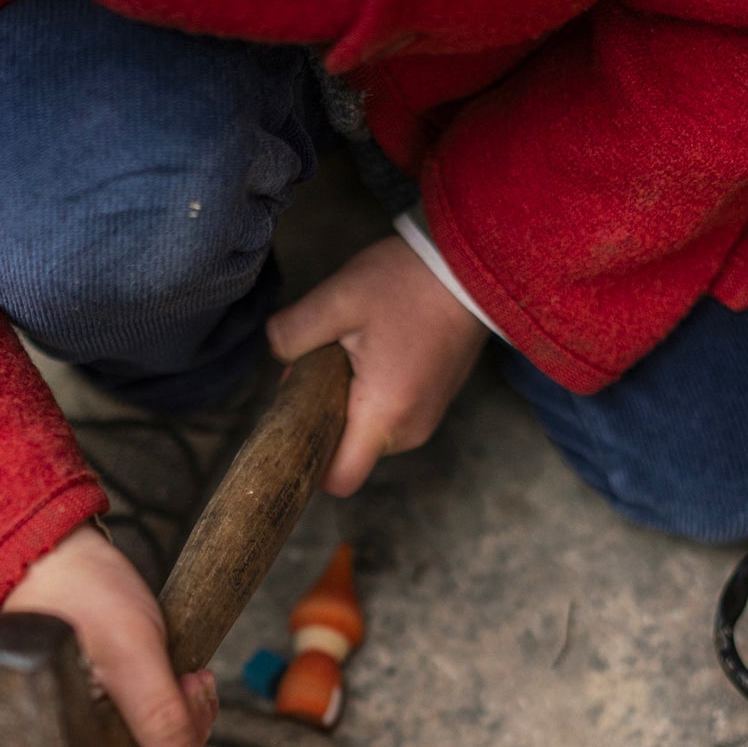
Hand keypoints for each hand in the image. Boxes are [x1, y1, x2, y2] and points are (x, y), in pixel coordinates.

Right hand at [1, 523, 217, 746]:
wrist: (62, 554)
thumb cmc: (78, 597)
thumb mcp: (129, 653)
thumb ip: (157, 715)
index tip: (184, 729)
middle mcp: (77, 746)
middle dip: (185, 735)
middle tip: (190, 683)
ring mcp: (97, 728)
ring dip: (189, 716)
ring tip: (188, 674)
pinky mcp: (114, 709)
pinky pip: (158, 728)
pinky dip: (183, 706)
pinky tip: (186, 676)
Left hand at [268, 236, 489, 495]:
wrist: (471, 267)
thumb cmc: (407, 282)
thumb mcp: (338, 298)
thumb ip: (293, 332)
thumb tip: (276, 353)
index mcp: (384, 414)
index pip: (339, 479)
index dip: (309, 462)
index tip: (297, 423)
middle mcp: (410, 429)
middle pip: (349, 452)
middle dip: (325, 419)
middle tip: (324, 363)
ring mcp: (427, 419)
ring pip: (368, 433)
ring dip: (349, 404)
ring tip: (355, 351)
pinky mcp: (434, 403)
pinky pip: (390, 417)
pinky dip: (372, 397)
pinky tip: (376, 352)